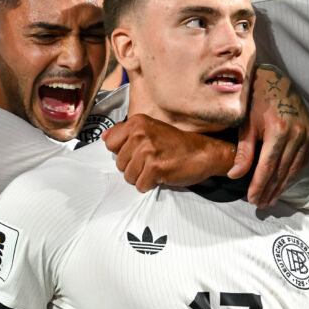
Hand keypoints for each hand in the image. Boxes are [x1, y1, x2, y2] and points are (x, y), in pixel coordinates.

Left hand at [103, 115, 235, 191]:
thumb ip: (125, 133)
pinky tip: (162, 174)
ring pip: (128, 176)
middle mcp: (140, 134)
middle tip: (152, 160)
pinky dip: (150, 184)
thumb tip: (104, 137)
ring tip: (157, 167)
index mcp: (137, 122)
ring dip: (142, 177)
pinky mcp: (155, 168)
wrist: (203, 153)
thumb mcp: (150, 129)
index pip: (110, 144)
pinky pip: (140, 185)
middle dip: (134, 167)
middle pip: (119, 163)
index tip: (138, 151)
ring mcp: (148, 151)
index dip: (124, 152)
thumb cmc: (177, 144)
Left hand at [233, 64, 308, 205]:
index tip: (252, 199)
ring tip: (270, 200)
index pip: (268, 166)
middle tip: (259, 205)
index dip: (259, 185)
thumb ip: (243, 151)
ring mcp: (307, 134)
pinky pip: (303, 161)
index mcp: (278, 130)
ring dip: (282, 187)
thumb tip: (235, 176)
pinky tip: (283, 185)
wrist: (276, 81)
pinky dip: (293, 175)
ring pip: (295, 169)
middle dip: (270, 190)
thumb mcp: (246, 124)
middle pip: (282, 171)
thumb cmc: (256, 101)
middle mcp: (297, 133)